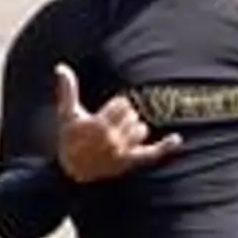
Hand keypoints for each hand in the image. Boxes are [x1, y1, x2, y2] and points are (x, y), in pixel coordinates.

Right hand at [52, 64, 179, 183]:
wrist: (72, 170)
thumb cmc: (69, 138)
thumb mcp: (66, 114)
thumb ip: (68, 90)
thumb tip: (61, 67)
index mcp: (98, 125)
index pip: (122, 104)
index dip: (116, 105)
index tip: (107, 113)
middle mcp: (112, 139)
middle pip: (133, 115)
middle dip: (124, 116)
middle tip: (111, 125)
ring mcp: (122, 152)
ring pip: (142, 129)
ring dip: (134, 128)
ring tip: (120, 134)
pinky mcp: (129, 163)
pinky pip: (151, 153)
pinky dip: (165, 147)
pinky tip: (176, 139)